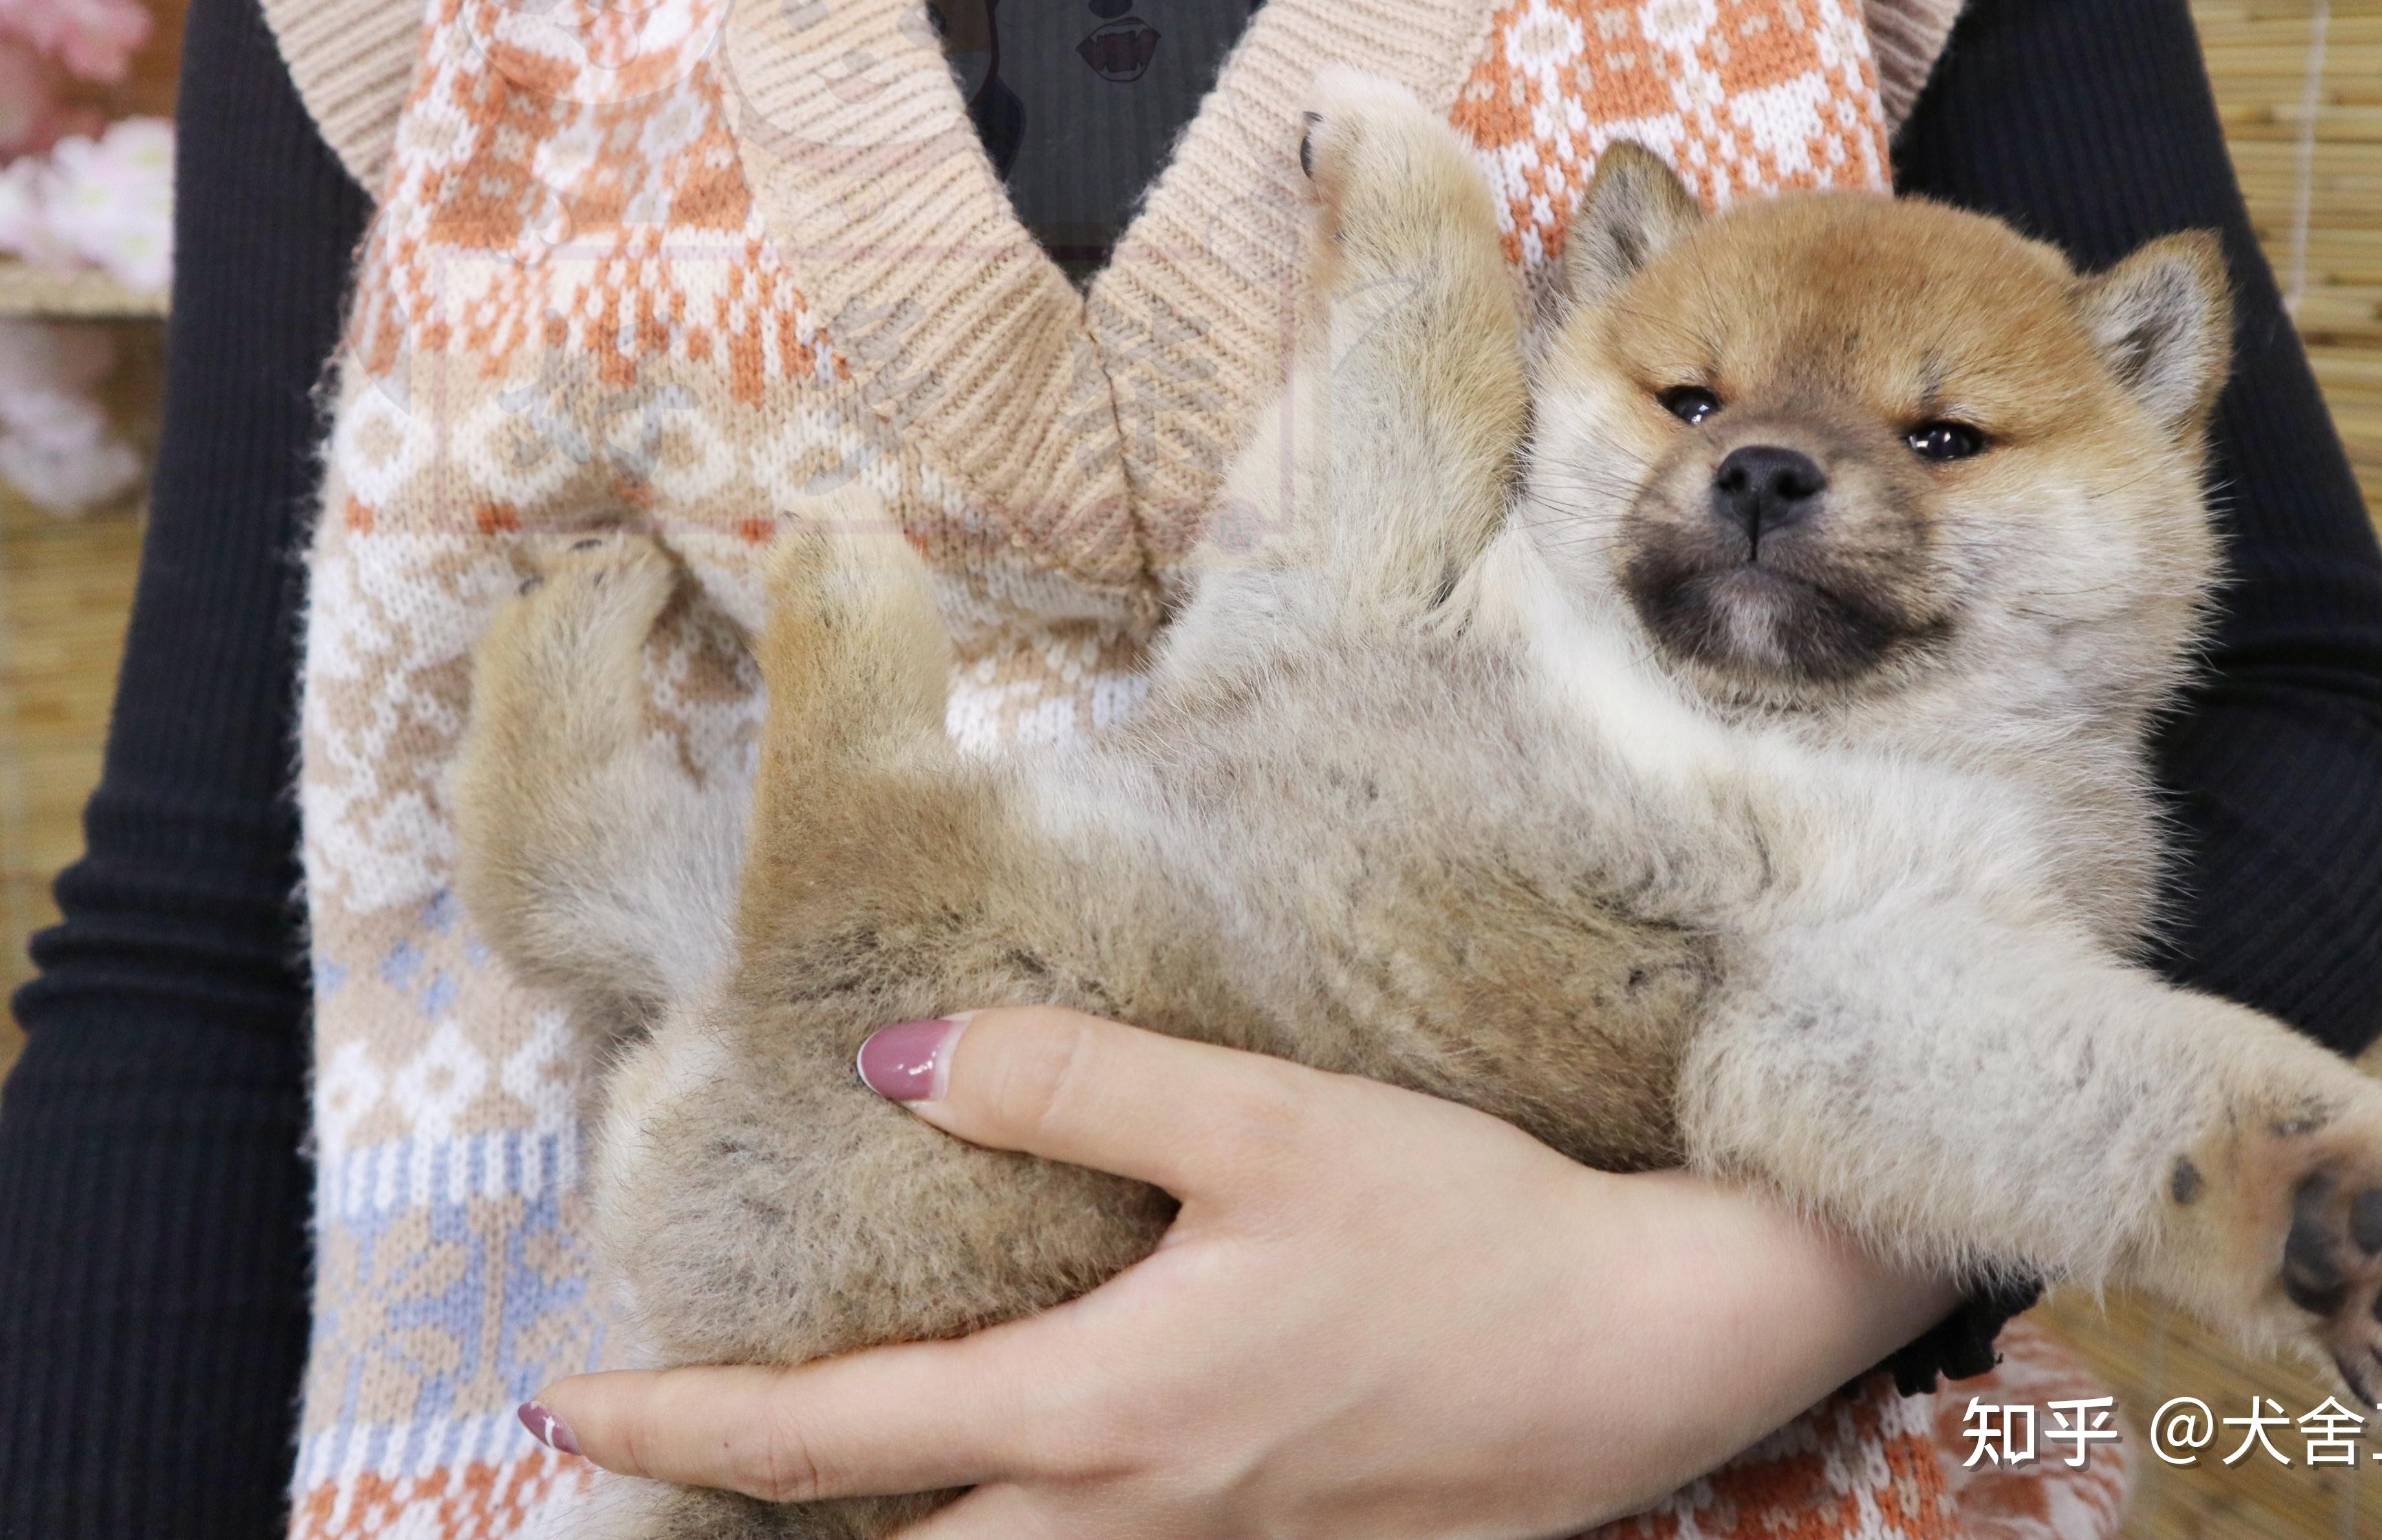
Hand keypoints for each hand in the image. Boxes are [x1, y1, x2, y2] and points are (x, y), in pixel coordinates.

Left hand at [526, 1007, 1959, 1538]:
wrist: (1641, 1355)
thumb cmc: (1463, 1233)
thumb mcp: (1262, 1124)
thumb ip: (1075, 1085)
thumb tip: (902, 1062)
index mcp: (1099, 1411)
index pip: (830, 1438)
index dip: (683, 1425)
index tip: (567, 1407)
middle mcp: (1126, 1520)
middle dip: (751, 1527)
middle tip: (659, 1465)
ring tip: (808, 1479)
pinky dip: (1000, 1536)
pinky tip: (1006, 1481)